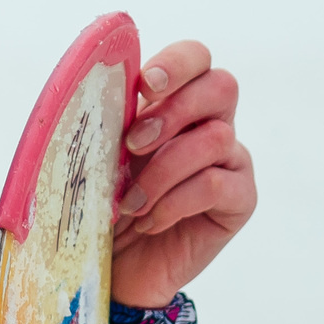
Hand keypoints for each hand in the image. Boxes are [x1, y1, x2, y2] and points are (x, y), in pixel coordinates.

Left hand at [110, 40, 254, 309]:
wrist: (120, 265)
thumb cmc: (107, 201)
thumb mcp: (99, 155)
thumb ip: (105, 119)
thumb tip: (82, 88)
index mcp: (177, 99)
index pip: (196, 58)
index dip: (176, 63)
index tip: (145, 86)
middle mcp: (213, 122)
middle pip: (221, 86)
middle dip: (173, 111)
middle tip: (133, 144)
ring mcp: (232, 160)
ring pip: (215, 138)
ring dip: (162, 170)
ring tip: (130, 202)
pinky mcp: (241, 199)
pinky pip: (216, 185)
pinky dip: (175, 202)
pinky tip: (151, 220)